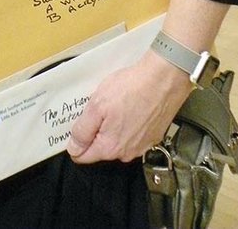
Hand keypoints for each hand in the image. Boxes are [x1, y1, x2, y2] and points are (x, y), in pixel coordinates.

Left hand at [65, 50, 191, 163]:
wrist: (163, 80)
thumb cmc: (130, 89)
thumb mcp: (97, 106)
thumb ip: (83, 130)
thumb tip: (73, 148)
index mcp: (110, 147)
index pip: (83, 156)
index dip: (75, 141)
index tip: (78, 124)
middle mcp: (127, 153)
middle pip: (100, 148)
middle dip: (95, 130)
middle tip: (98, 107)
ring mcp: (142, 146)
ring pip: (117, 140)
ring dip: (112, 126)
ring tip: (115, 104)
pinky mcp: (153, 136)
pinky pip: (132, 134)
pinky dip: (128, 123)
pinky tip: (129, 106)